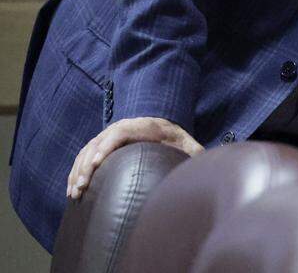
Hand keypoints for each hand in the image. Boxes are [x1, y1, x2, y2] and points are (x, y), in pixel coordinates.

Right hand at [67, 117, 202, 199]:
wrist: (166, 128)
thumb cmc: (176, 139)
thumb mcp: (187, 144)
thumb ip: (194, 151)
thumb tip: (203, 159)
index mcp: (143, 126)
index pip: (120, 131)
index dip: (107, 145)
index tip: (98, 163)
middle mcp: (122, 128)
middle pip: (99, 142)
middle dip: (87, 164)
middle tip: (82, 186)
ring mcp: (110, 135)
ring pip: (88, 150)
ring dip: (78, 170)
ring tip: (75, 191)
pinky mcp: (102, 145)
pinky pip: (84, 156)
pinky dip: (76, 171)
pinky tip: (72, 188)